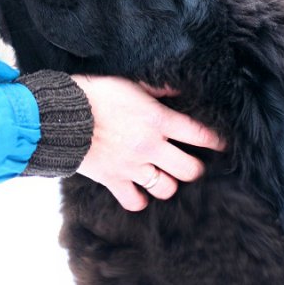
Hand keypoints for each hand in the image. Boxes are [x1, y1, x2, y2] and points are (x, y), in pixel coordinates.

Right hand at [72, 75, 224, 210]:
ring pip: (167, 189)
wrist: (60, 114)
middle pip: (190, 170)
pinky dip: (139, 198)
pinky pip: (135, 201)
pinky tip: (139, 189)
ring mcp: (132, 166)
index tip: (224, 145)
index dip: (217, 141)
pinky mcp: (113, 179)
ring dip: (168, 183)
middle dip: (195, 167)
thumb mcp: (129, 82)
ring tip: (163, 174)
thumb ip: (157, 89)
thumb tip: (179, 90)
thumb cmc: (93, 92)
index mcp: (158, 120)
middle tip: (189, 162)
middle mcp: (150, 146)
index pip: (200, 135)